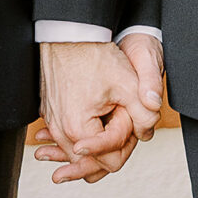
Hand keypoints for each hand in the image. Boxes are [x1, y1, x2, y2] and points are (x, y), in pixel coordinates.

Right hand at [35, 39, 161, 184]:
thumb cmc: (94, 56)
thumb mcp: (128, 84)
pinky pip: (67, 138)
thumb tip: (147, 134)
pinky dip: (82, 135)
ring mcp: (52, 124)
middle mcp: (60, 132)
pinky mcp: (50, 116)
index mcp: (78, 130)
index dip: (127, 141)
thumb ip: (145, 114)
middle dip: (112, 146)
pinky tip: (93, 122)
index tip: (127, 116)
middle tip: (121, 118)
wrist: (69, 35)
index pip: (111, 162)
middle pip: (93, 162)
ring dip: (98, 141)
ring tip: (110, 117)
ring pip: (80, 152)